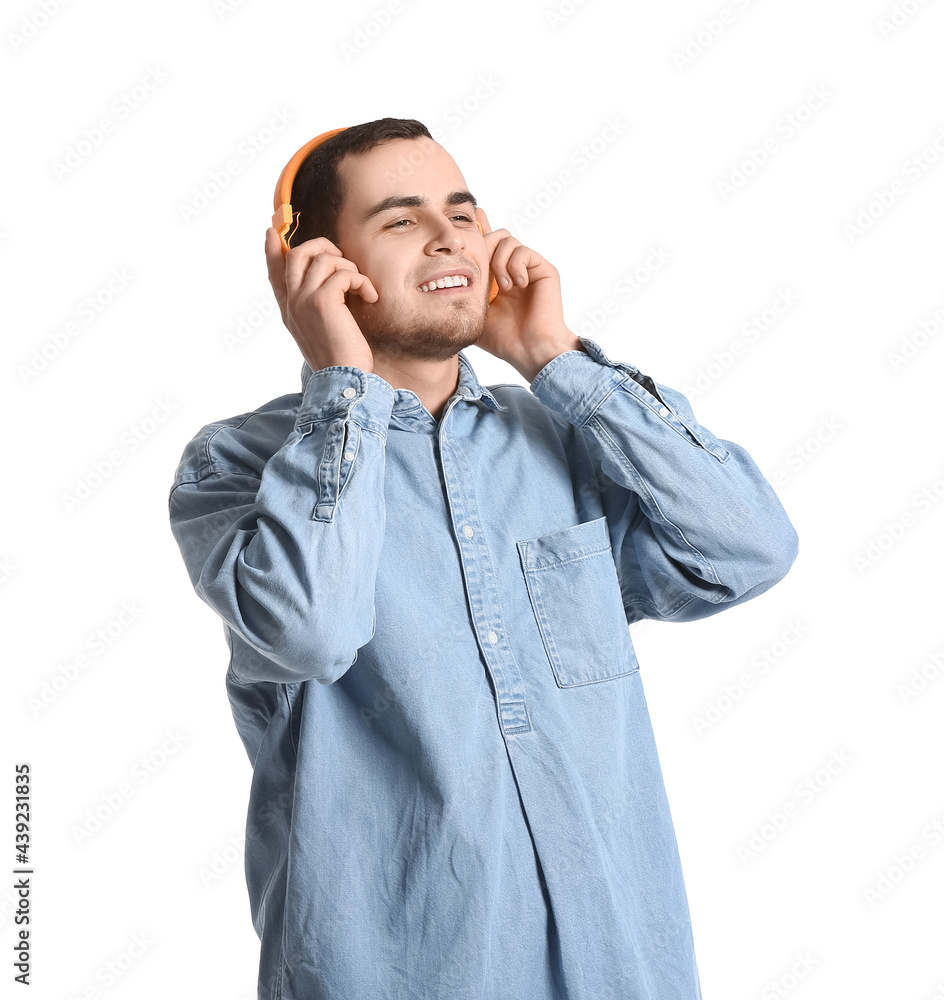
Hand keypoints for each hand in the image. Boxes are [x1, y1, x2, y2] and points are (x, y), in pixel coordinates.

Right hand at [264, 227, 378, 372]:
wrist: (344, 379)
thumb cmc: (341, 358)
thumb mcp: (323, 330)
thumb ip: (318, 306)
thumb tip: (331, 284)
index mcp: (290, 310)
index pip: (275, 273)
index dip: (272, 251)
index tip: (271, 231)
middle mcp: (292, 303)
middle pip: (297, 254)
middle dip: (323, 246)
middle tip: (342, 257)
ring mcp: (304, 300)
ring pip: (324, 259)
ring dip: (350, 268)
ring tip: (361, 288)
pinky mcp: (323, 302)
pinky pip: (344, 274)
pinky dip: (362, 281)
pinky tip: (370, 297)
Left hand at [474, 209, 582, 380]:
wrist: (528, 349)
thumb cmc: (503, 338)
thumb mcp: (473, 311)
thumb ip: (463, 290)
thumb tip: (443, 277)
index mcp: (498, 277)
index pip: (488, 246)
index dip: (480, 229)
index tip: (472, 215)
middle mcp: (513, 269)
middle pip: (496, 237)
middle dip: (485, 247)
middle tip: (486, 272)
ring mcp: (528, 269)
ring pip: (507, 241)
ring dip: (499, 262)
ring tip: (504, 287)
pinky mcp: (543, 269)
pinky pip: (522, 250)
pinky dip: (515, 265)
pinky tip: (516, 285)